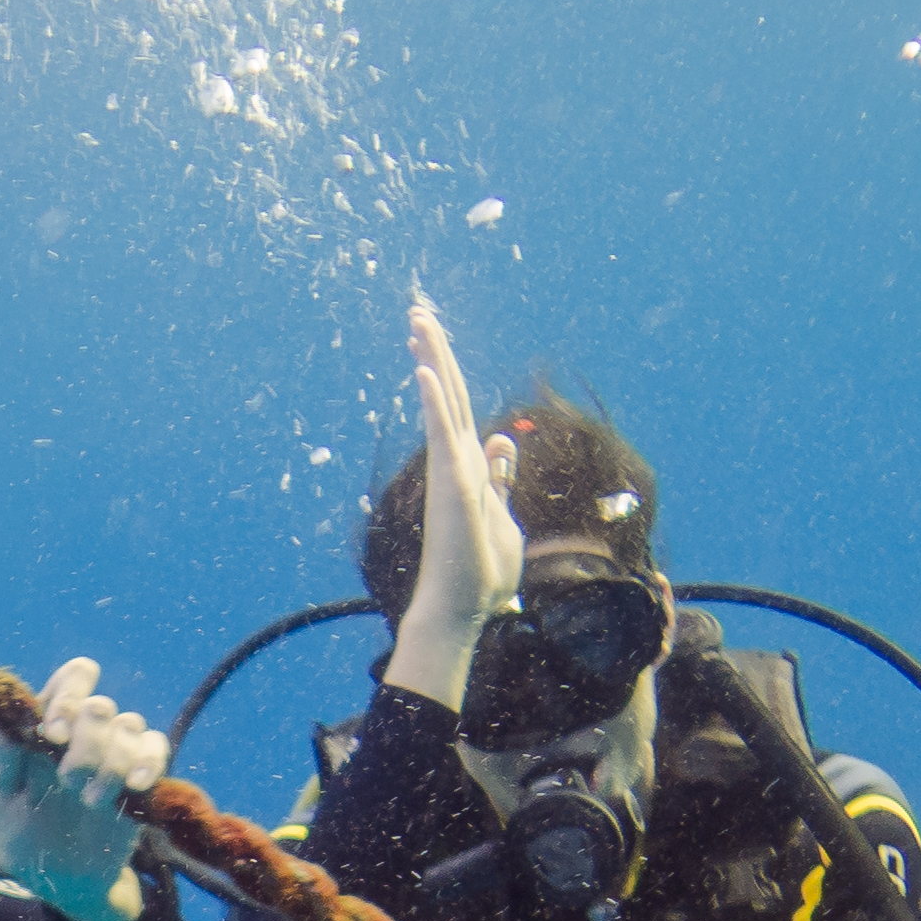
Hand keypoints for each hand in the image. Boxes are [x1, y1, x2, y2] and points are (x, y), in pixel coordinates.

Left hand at [0, 656, 164, 920]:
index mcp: (49, 726)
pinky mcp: (144, 777)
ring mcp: (117, 752)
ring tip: (91, 800)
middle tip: (67, 780)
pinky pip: (157, 750)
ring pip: (129, 727)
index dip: (68, 695)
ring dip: (111, 762)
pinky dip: (148, 762)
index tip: (53, 732)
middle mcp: (86, 732)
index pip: (71, 680)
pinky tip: (134, 786)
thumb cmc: (24, 835)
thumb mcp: (1, 798)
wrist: (65, 883)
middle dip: (85, 742)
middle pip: (99, 706)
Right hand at [379, 290, 525, 707]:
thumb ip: (500, 477)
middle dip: (434, 353)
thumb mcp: (502, 514)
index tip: (431, 341)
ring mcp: (451, 470)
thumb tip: (502, 438)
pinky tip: (422, 370)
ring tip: (418, 321)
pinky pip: (442, 434)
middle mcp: (456, 461)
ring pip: (441, 403)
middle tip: (418, 313)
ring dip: (431, 360)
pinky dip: (433, 402)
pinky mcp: (452, 483)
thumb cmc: (481, 571)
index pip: (458, 407)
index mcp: (470, 466)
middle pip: (446, 394)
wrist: (464, 608)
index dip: (446, 372)